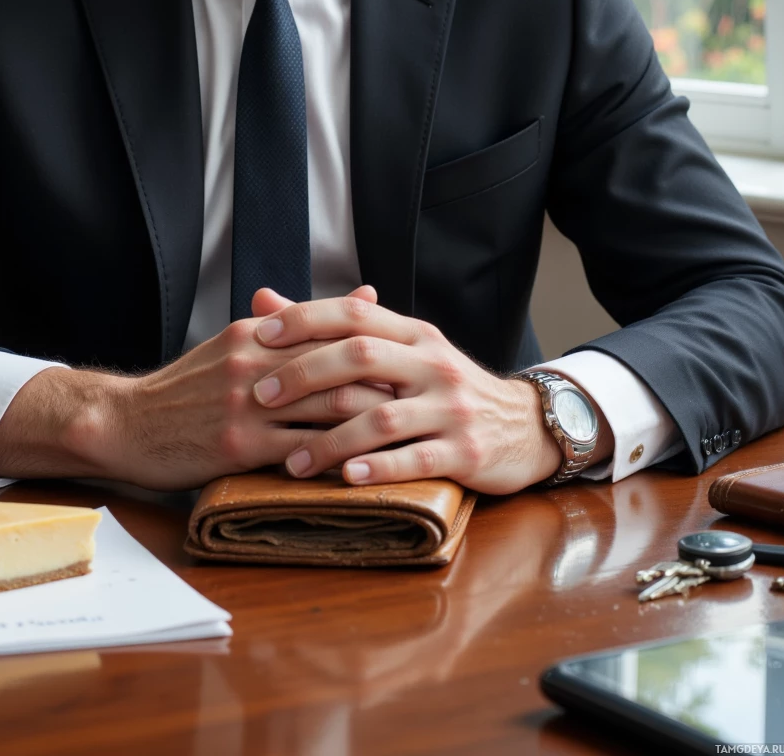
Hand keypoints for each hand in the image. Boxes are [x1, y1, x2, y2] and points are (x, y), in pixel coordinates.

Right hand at [0, 285, 391, 489]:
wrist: (126, 422)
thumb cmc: (188, 387)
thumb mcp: (240, 341)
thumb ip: (301, 322)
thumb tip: (366, 294)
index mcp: (257, 332)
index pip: (333, 330)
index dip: (379, 347)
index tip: (414, 361)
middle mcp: (256, 361)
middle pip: (342, 368)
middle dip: (389, 385)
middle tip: (427, 401)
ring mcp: (248, 404)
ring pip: (330, 409)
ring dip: (375, 424)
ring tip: (411, 435)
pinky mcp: (239, 445)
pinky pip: (303, 452)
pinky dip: (340, 459)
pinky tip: (367, 469)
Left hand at [249, 297, 607, 493]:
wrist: (524, 426)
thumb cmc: (442, 389)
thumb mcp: (400, 352)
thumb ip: (336, 332)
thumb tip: (262, 302)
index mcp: (413, 334)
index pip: (352, 313)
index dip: (304, 319)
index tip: (259, 334)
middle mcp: (431, 363)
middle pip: (360, 357)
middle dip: (304, 375)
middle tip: (260, 397)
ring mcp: (450, 407)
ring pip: (381, 417)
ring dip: (330, 440)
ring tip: (291, 462)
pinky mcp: (465, 451)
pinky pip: (415, 459)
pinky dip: (378, 469)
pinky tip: (346, 480)